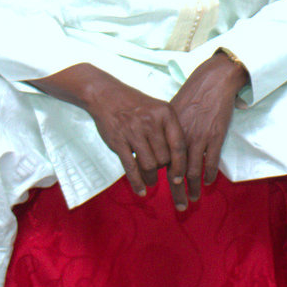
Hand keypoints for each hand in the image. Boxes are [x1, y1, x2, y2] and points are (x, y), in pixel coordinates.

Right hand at [36, 64, 180, 198]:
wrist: (106, 95)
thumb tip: (180, 161)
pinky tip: (141, 191)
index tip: (180, 178)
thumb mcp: (158, 110)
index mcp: (166, 113)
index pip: (179, 145)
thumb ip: (169, 131)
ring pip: (149, 165)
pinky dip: (137, 182)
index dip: (180, 165)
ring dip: (151, 177)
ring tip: (151, 180)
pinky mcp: (118, 141)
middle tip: (160, 171)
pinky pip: (131, 167)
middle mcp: (151, 122)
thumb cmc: (136, 106)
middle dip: (163, 169)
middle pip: (164, 158)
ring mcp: (134, 131)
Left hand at [167, 51, 247, 209]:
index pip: (161, 161)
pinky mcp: (216, 137)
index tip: (159, 191)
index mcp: (168, 132)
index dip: (160, 178)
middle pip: (177, 172)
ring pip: (194, 171)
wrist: (213, 81)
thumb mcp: (172, 111)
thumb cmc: (191, 94)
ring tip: (193, 199)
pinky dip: (209, 175)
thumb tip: (157, 146)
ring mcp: (199, 138)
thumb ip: (165, 131)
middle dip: (177, 192)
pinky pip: (211, 162)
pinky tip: (208, 182)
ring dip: (193, 188)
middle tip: (179, 208)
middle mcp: (181, 138)